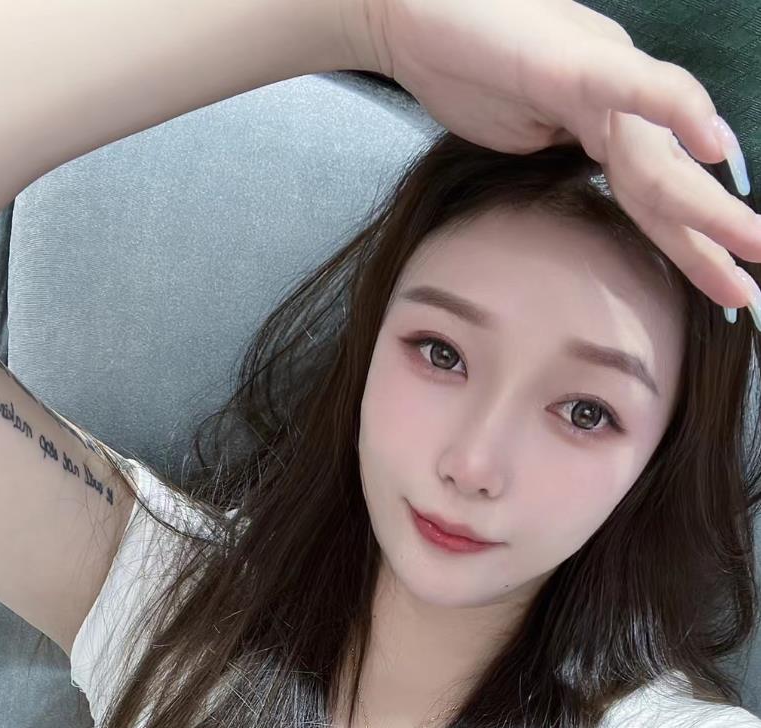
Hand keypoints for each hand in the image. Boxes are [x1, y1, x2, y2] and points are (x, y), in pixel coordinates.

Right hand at [359, 0, 760, 309]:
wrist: (408, 12)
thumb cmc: (460, 66)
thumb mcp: (522, 136)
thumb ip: (563, 160)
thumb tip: (585, 198)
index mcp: (605, 118)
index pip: (654, 195)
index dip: (688, 246)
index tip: (720, 290)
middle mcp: (617, 96)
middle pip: (669, 185)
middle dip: (715, 240)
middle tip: (751, 294)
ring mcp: (600, 76)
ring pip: (660, 156)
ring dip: (708, 206)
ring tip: (751, 244)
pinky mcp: (572, 61)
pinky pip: (635, 88)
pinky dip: (678, 112)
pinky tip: (714, 143)